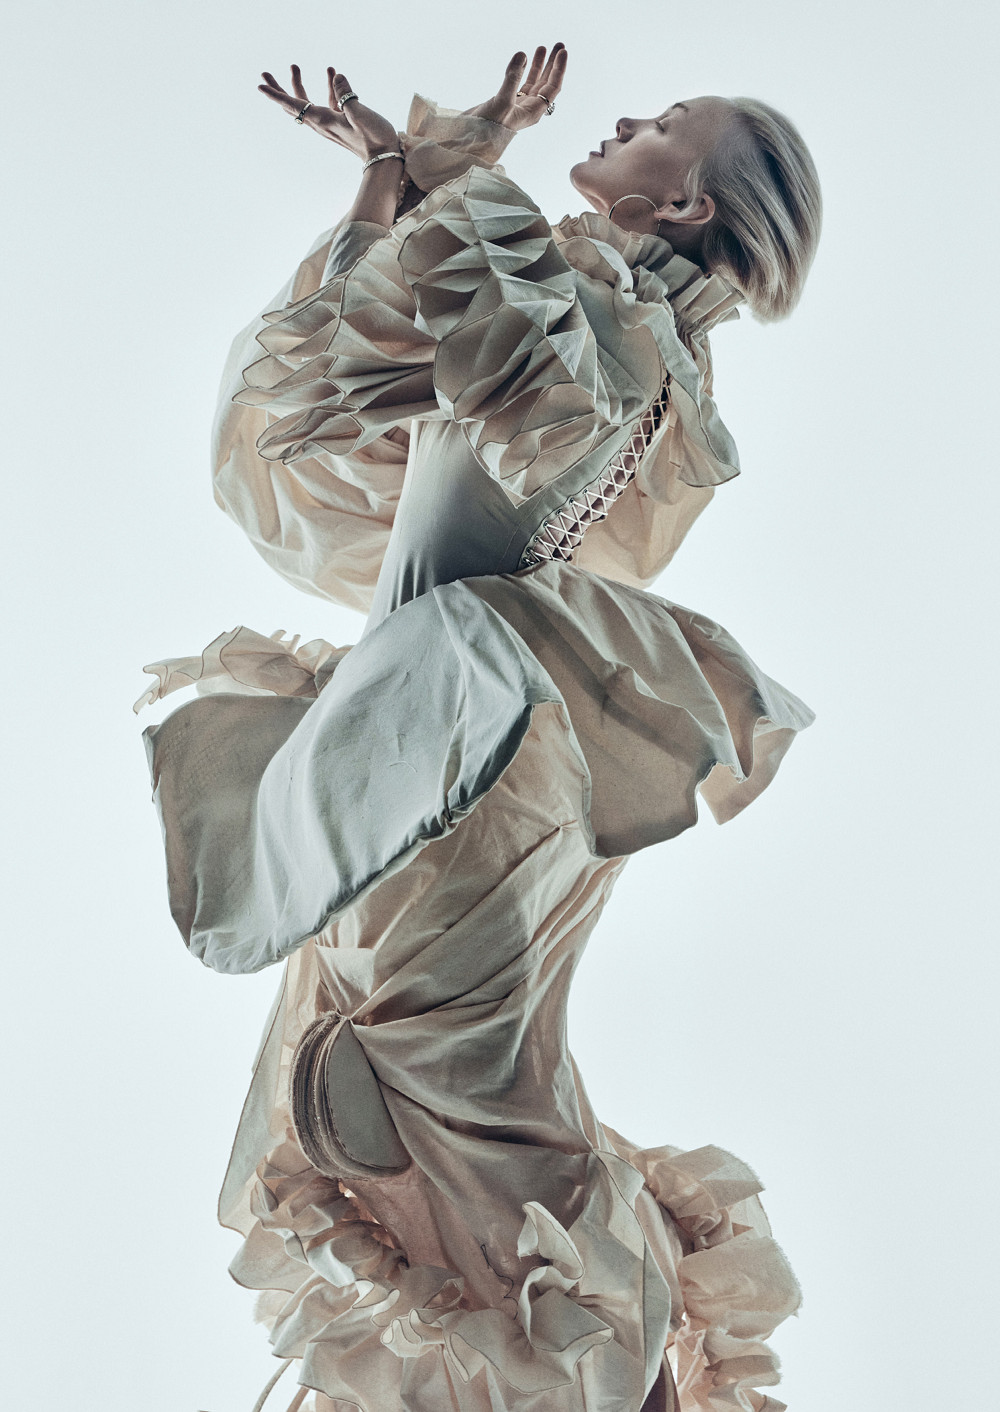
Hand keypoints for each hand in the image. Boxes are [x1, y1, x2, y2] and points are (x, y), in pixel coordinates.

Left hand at [258, 65, 399, 159]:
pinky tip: (332, 73)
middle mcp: (321, 122)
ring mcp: (330, 122)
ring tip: (294, 65)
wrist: (385, 158)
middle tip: (264, 73)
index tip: (259, 85)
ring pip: (306, 102)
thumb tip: (336, 76)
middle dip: (278, 88)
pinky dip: (326, 87)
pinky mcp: (341, 121)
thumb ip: (346, 94)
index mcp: (322, 120)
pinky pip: (327, 101)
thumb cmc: (374, 138)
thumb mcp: (359, 113)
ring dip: (299, 84)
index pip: (293, 105)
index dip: (276, 94)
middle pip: (293, 104)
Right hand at [464, 45, 567, 131]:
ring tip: (542, 47)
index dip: (559, 69)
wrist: (470, 138)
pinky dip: (523, 70)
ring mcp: (518, 105)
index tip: (563, 51)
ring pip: (533, 82)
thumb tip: (522, 54)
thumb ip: (512, 77)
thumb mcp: (502, 101)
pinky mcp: (506, 102)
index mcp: (534, 112)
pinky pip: (520, 83)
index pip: (552, 88)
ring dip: (539, 65)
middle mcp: (529, 108)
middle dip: (553, 64)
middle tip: (560, 44)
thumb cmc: (488, 126)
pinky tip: (524, 59)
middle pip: (546, 83)